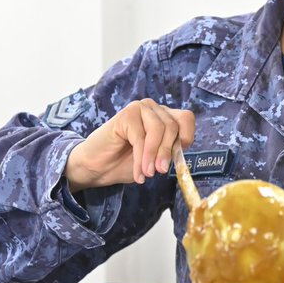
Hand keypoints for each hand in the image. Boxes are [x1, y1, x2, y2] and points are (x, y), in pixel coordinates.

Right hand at [64, 99, 194, 191]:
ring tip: (148, 174)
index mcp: (164, 116)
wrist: (97, 167)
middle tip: (159, 172)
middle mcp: (153, 108)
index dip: (186, 136)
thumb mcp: (154, 159)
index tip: (178, 158)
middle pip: (172, 126)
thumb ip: (168, 152)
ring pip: (158, 129)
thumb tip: (180, 153)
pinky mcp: (125, 114)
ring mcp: (139, 108)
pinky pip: (140, 137)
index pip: (186, 118)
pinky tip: (138, 173)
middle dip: (166, 152)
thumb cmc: (125, 162)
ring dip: (154, 155)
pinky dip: (140, 159)